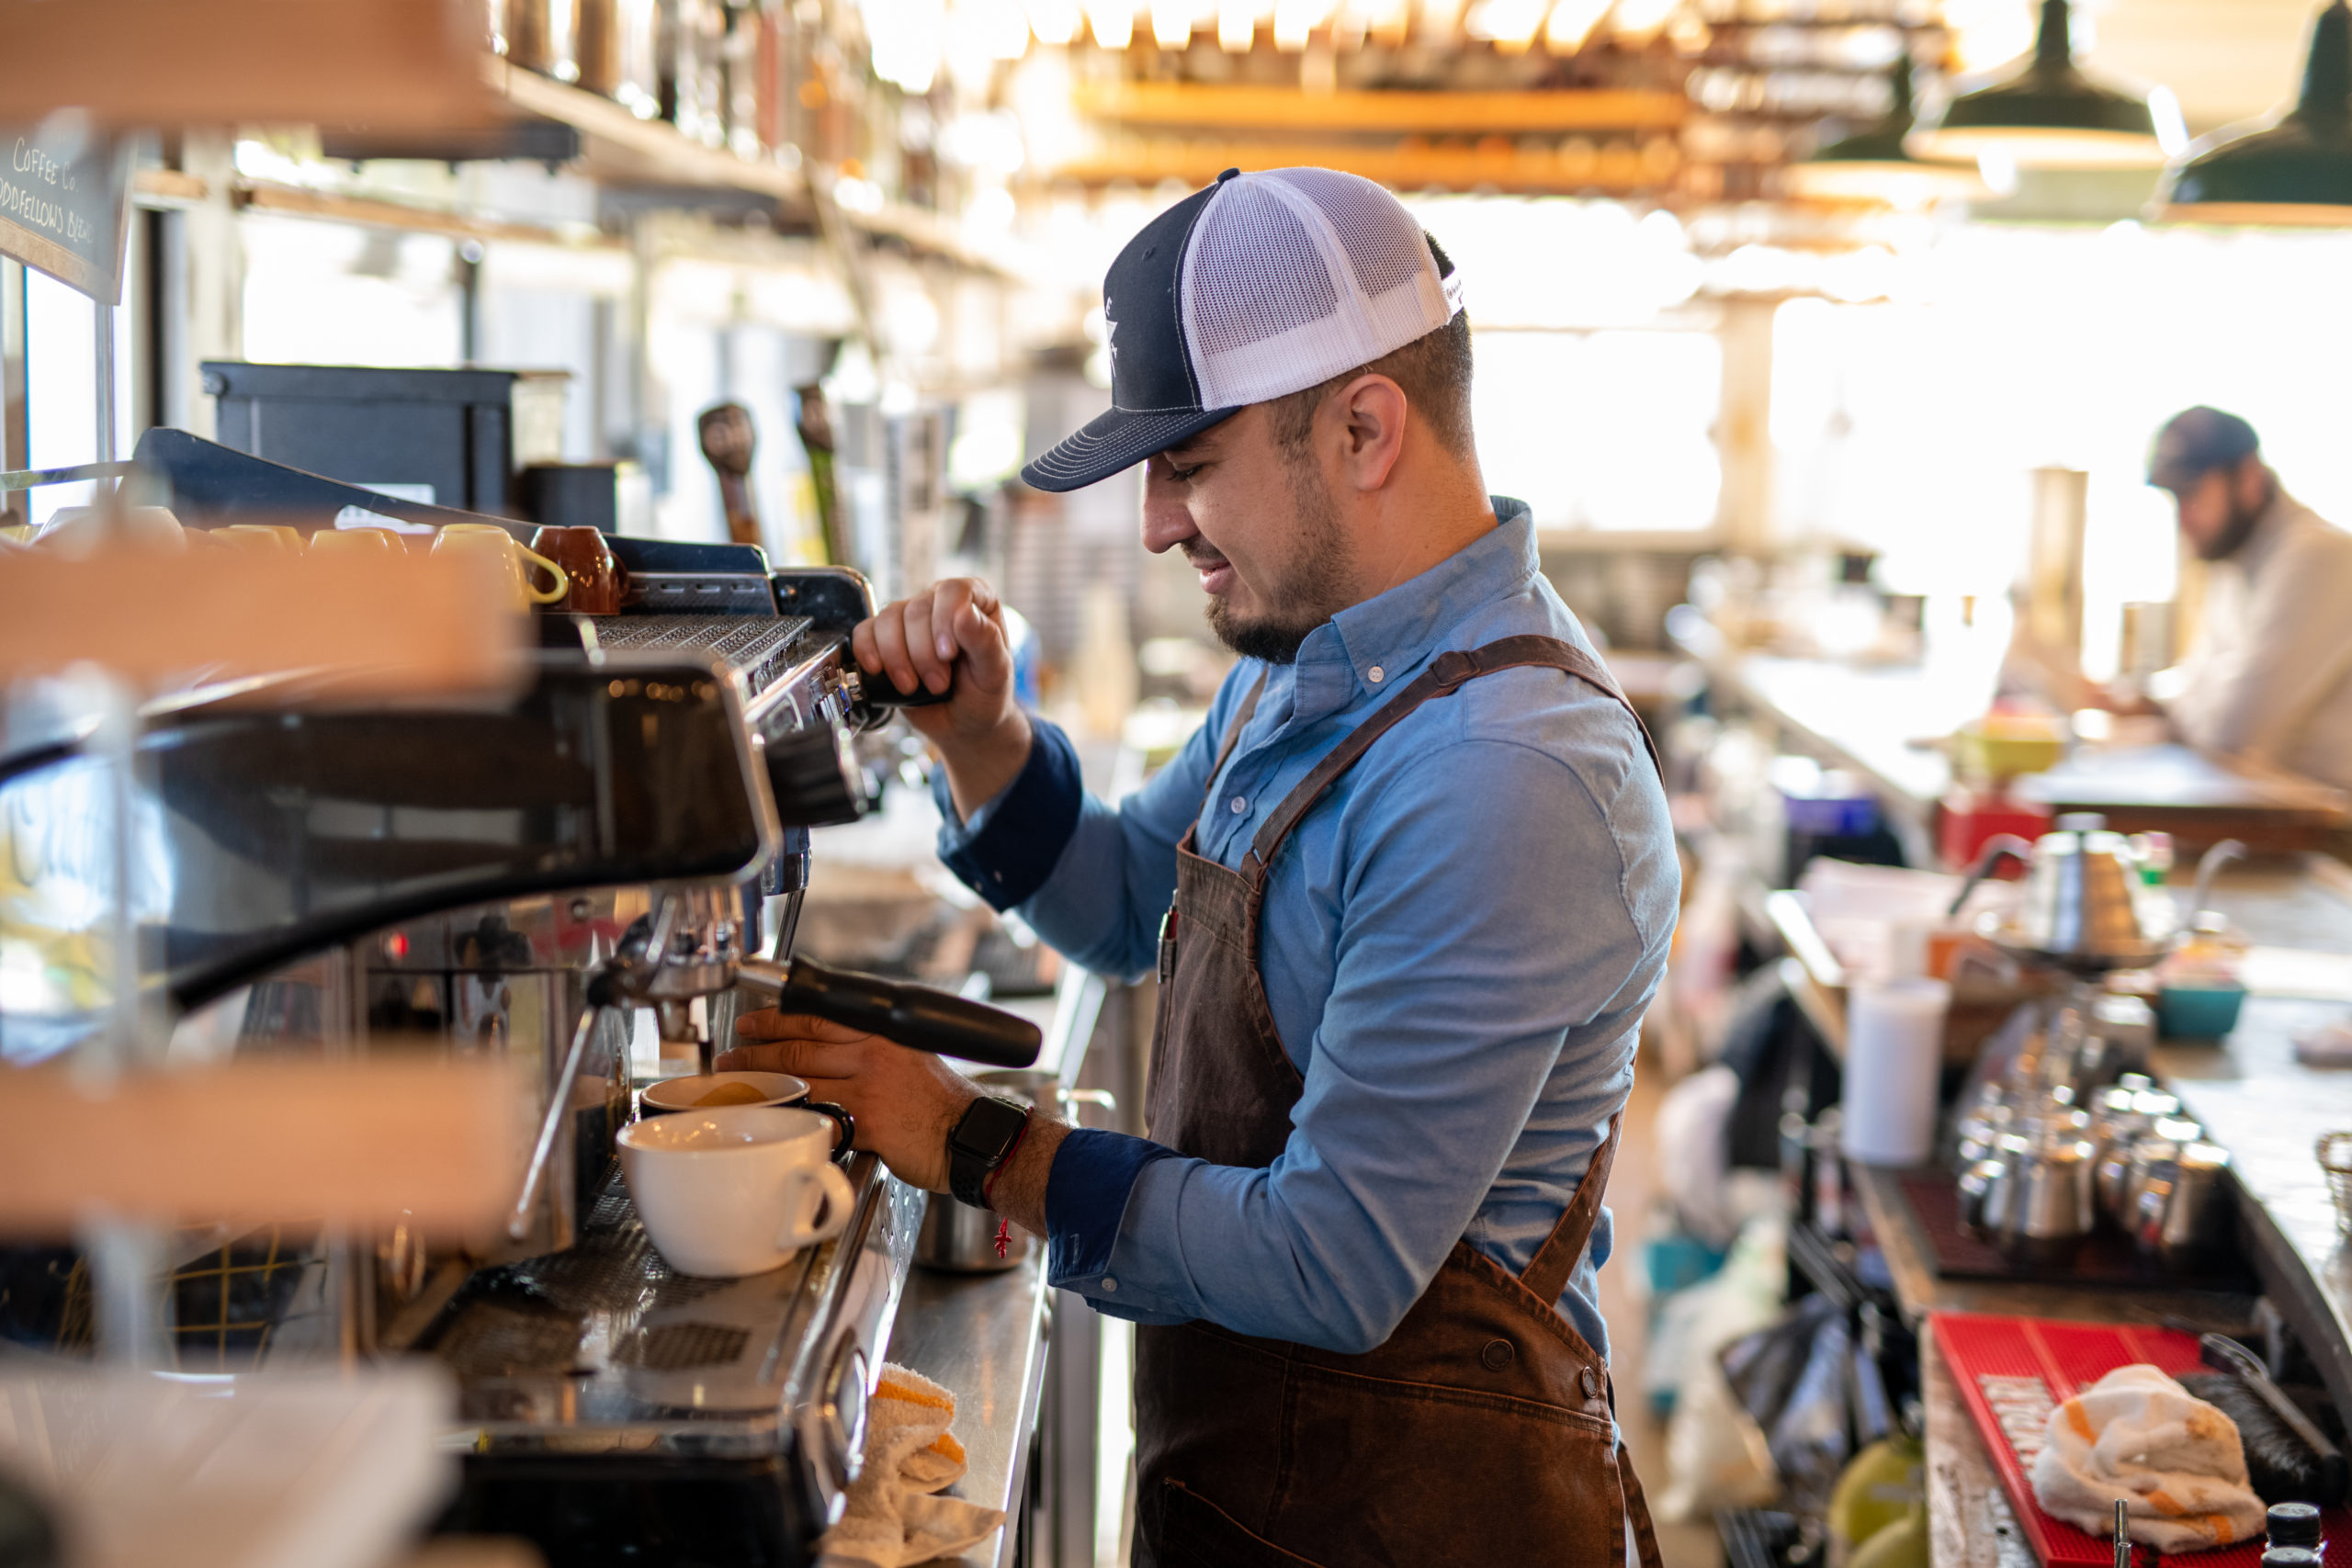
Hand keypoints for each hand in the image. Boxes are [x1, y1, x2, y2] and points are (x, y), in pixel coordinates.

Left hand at [718, 1010, 980, 1191]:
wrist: (969, 1136)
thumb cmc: (940, 1101)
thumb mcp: (910, 1053)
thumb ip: (871, 1046)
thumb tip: (827, 1044)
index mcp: (882, 1031)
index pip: (817, 1015)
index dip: (776, 1018)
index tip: (751, 1021)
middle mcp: (873, 1053)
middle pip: (800, 1045)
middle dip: (756, 1050)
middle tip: (731, 1055)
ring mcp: (868, 1088)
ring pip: (800, 1080)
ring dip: (761, 1082)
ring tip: (737, 1083)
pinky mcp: (866, 1123)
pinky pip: (817, 1117)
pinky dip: (789, 1117)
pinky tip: (770, 1118)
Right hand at [854, 578, 1030, 818]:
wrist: (964, 724)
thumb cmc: (984, 694)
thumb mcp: (995, 672)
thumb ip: (985, 642)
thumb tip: (965, 613)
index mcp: (974, 600)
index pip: (952, 591)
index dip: (945, 620)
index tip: (948, 655)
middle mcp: (939, 602)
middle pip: (917, 610)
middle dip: (923, 654)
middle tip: (938, 686)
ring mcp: (909, 619)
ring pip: (888, 619)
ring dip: (896, 658)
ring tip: (911, 687)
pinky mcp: (884, 639)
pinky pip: (864, 631)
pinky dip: (867, 651)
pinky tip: (878, 670)